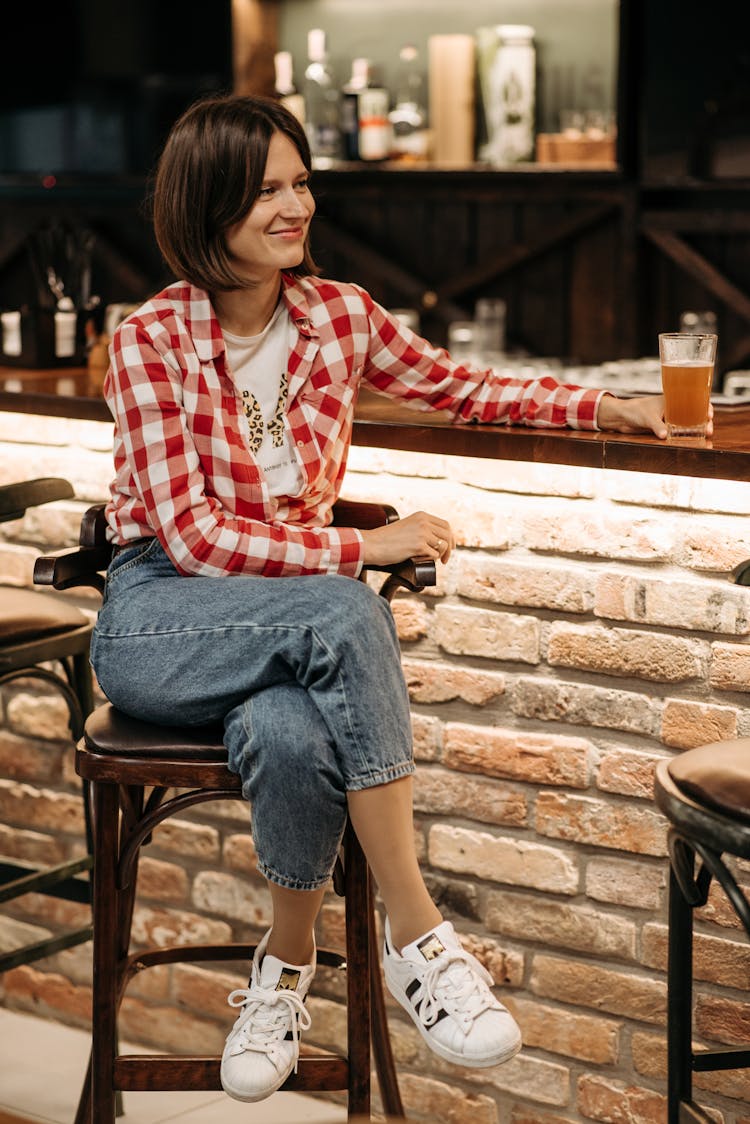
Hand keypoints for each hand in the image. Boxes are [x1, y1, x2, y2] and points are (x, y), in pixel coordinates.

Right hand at [359, 511, 454, 566]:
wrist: (373, 544)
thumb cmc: (387, 539)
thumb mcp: (407, 527)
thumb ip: (420, 528)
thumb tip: (437, 541)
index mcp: (421, 516)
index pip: (445, 525)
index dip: (450, 537)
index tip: (450, 547)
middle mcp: (424, 522)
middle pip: (447, 535)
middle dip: (449, 549)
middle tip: (445, 560)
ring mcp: (422, 533)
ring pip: (443, 545)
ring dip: (441, 555)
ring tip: (435, 561)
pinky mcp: (419, 546)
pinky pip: (434, 555)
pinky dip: (431, 560)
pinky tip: (422, 561)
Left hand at [595, 392, 712, 438]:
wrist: (621, 417)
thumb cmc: (634, 410)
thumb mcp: (647, 418)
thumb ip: (657, 426)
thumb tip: (666, 435)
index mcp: (672, 399)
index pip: (693, 400)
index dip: (704, 406)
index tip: (710, 414)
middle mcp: (673, 408)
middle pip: (694, 414)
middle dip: (704, 421)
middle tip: (709, 430)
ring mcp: (669, 418)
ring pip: (688, 424)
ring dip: (697, 430)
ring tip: (705, 436)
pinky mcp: (664, 428)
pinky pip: (679, 432)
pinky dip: (686, 436)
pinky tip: (693, 441)